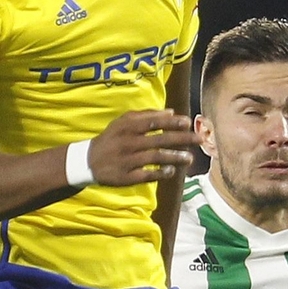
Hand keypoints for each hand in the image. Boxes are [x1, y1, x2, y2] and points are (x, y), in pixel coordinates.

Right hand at [82, 109, 197, 185]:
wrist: (88, 161)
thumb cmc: (111, 138)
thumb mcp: (123, 122)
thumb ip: (146, 115)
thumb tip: (171, 111)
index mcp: (128, 127)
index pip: (154, 122)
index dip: (172, 122)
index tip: (188, 122)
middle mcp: (128, 142)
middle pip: (159, 140)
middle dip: (181, 139)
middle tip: (199, 139)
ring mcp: (128, 160)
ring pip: (155, 158)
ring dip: (174, 157)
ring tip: (190, 158)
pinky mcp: (126, 177)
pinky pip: (147, 175)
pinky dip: (160, 173)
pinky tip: (172, 171)